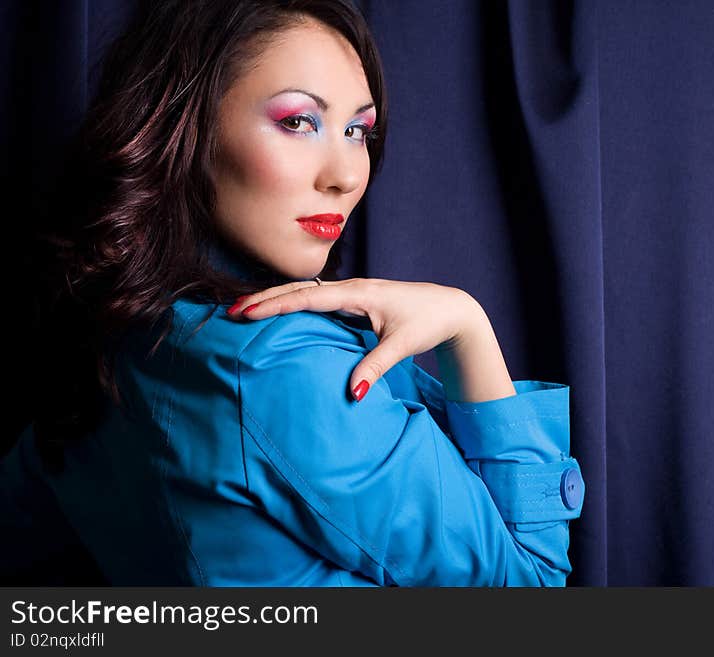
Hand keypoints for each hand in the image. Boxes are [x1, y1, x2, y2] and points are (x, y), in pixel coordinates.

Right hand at [227, 278, 487, 400]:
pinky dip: (294, 301)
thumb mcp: (402, 346)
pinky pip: (318, 297)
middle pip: (299, 289)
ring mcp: (353, 291)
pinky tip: (280, 310)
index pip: (309, 298)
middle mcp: (352, 287)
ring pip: (306, 291)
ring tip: (244, 309)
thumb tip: (351, 395)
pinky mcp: (356, 299)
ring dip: (276, 297)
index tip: (246, 313)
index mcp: (359, 293)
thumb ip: (375, 367)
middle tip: (230, 312)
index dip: (275, 305)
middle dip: (265, 298)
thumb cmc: (428, 323)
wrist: (451, 308)